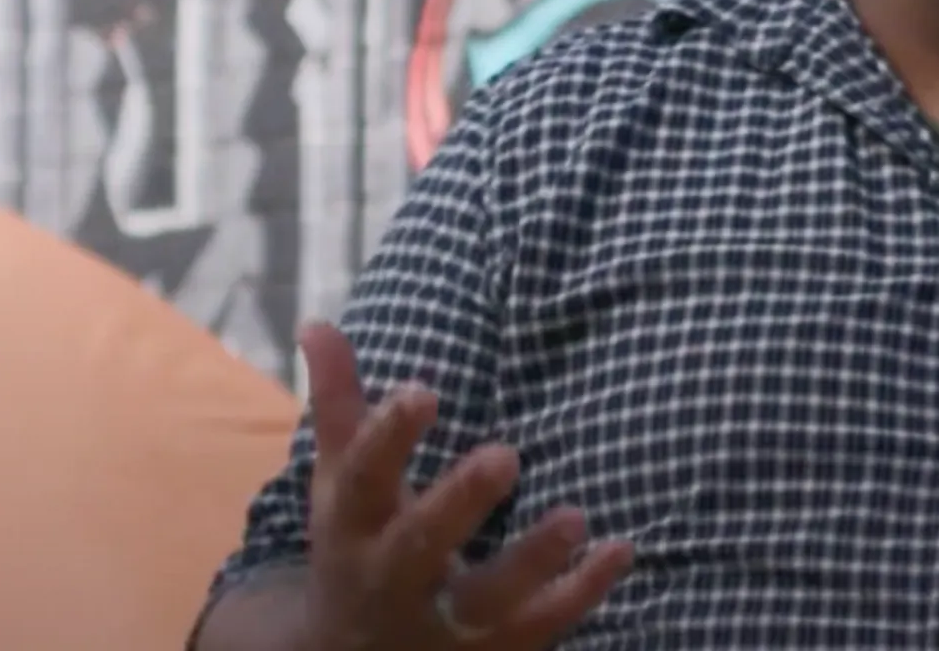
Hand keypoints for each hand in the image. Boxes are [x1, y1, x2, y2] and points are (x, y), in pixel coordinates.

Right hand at [296, 322, 633, 650]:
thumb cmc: (357, 546)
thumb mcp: (340, 483)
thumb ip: (339, 404)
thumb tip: (317, 321)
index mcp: (351, 527)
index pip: (364, 480)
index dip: (388, 437)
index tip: (423, 390)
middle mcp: (389, 579)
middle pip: (420, 545)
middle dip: (459, 502)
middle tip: (506, 454)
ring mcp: (439, 624)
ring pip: (485, 599)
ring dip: (532, 559)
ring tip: (576, 515)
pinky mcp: (490, 650)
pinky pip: (540, 626)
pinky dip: (581, 592)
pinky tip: (621, 548)